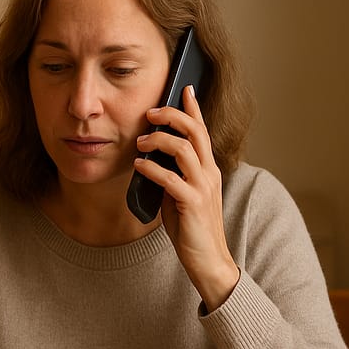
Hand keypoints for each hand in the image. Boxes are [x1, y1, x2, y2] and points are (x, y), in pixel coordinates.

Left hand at [133, 85, 239, 310]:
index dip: (193, 108)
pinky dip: (152, 169)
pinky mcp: (193, 205)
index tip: (183, 88)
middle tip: (150, 113)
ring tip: (140, 143)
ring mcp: (203, 188)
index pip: (202, 131)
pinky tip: (139, 166)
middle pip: (195, 132)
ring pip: (185, 150)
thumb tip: (151, 157)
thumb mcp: (181, 194)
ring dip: (159, 141)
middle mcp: (209, 173)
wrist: (208, 261)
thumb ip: (173, 174)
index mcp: (208, 169)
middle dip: (172, 115)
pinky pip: (171, 179)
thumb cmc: (191, 228)